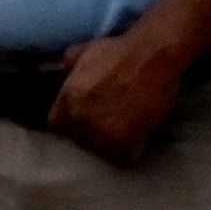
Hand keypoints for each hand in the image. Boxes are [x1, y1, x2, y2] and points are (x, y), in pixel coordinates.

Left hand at [48, 30, 189, 164]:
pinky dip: (129, 151)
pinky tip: (135, 139)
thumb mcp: (84, 51)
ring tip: (122, 132)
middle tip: (108, 123)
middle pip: (79, 141)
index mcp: (68, 101)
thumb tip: (59, 71)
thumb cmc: (120, 50)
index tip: (82, 121)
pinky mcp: (126, 142)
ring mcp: (103, 134)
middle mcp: (81, 120)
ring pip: (100, 152)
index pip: (57, 127)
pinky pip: (122, 158)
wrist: (153, 56)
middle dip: (91, 134)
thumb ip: (67, 65)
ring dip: (109, 144)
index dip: (70, 125)